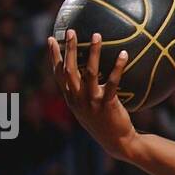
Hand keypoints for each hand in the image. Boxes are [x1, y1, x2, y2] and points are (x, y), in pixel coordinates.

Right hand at [49, 30, 138, 158]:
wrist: (117, 142)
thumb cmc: (105, 123)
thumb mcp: (89, 109)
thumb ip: (85, 92)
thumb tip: (89, 71)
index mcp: (71, 99)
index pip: (58, 74)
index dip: (53, 57)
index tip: (51, 40)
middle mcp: (78, 99)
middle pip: (69, 70)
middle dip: (69, 49)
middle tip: (71, 31)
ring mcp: (92, 102)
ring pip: (90, 72)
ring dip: (93, 52)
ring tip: (97, 35)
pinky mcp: (107, 104)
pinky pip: (113, 82)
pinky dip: (118, 66)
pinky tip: (124, 54)